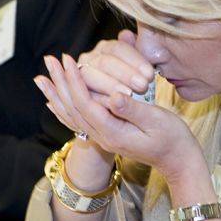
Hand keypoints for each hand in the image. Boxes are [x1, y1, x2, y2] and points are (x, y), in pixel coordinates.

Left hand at [35, 31, 202, 181]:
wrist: (179, 161)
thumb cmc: (173, 139)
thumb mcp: (157, 121)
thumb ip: (133, 109)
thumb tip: (113, 95)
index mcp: (113, 132)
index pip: (86, 103)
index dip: (75, 80)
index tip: (68, 59)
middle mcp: (103, 136)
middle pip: (73, 108)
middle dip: (60, 83)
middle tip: (49, 60)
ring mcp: (104, 138)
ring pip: (73, 115)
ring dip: (56, 95)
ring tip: (41, 78)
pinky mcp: (108, 135)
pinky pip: (79, 122)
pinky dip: (64, 110)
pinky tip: (55, 102)